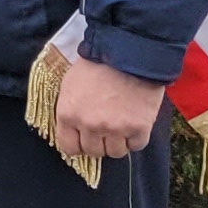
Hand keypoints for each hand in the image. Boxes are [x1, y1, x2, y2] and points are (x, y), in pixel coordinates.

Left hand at [48, 52, 168, 162]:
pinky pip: (136, 145)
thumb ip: (70, 110)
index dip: (77, 145)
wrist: (129, 54)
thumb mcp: (70, 85)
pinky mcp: (139, 128)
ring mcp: (115, 129)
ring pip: (115, 152)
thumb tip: (73, 129)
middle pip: (93, 151)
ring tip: (121, 126)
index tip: (84, 140)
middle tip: (105, 130)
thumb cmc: (97, 65)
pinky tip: (134, 124)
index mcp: (68, 114)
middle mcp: (89, 125)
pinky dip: (136, 138)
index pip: (69, 147)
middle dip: (98, 142)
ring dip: (118, 142)